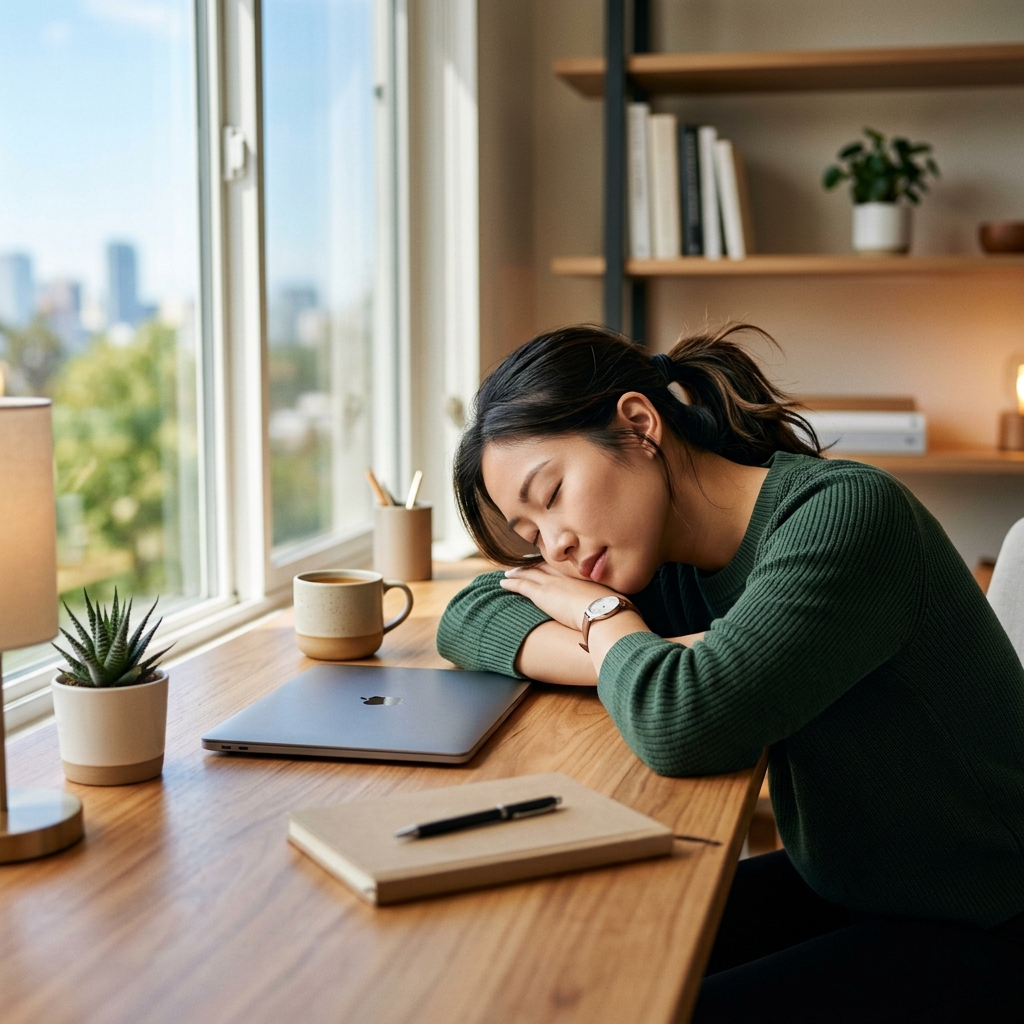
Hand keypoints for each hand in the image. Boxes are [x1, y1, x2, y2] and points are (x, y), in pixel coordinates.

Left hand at [499, 561, 617, 632]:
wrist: (606, 613)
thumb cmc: (616, 612)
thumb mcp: (617, 605)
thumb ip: (612, 605)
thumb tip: (620, 611)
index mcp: (583, 579)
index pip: (565, 570)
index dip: (553, 566)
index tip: (547, 564)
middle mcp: (567, 578)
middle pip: (546, 568)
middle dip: (534, 566)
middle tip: (523, 564)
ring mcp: (554, 584)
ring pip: (531, 574)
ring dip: (519, 572)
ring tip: (510, 572)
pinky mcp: (542, 595)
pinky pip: (522, 586)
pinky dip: (512, 582)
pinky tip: (504, 581)